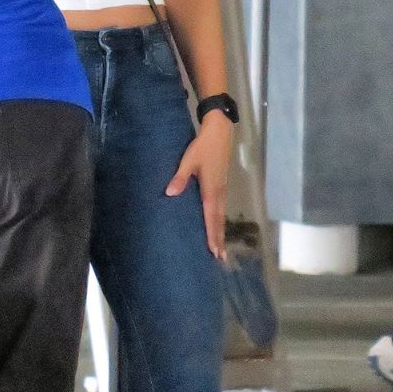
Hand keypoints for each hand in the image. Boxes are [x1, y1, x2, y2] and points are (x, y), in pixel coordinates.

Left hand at [166, 111, 233, 259]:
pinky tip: (217, 225)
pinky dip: (220, 220)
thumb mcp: (189, 160)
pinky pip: (221, 208)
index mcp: (211, 190)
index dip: (212, 235)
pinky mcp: (222, 184)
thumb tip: (170, 193)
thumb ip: (180, 177)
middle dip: (219, 239)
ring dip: (220, 232)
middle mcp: (219, 193)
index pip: (211, 218)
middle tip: (219, 259)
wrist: (220, 132)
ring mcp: (222, 189)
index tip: (213, 251)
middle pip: (219, 221)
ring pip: (221, 215)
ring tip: (220, 248)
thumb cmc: (203, 146)